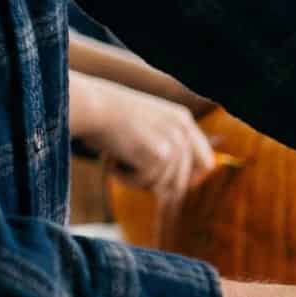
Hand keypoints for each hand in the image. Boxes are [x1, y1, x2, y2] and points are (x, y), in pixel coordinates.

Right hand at [82, 79, 217, 205]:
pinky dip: (124, 178)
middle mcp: (184, 131)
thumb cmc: (106, 116)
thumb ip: (164, 147)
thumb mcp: (145, 125)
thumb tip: (176, 191)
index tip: (170, 187)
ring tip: (117, 159)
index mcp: (183, 120)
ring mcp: (174, 143)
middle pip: (182, 182)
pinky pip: (144, 182)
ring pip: (159, 184)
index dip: (190, 180)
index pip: (206, 163)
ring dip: (135, 179)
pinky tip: (112, 161)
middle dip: (154, 184)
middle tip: (130, 173)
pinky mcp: (160, 154)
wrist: (90, 106)